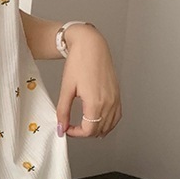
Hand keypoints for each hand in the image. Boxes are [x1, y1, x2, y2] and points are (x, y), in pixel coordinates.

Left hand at [55, 24, 121, 138]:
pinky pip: (116, 116)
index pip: (88, 130)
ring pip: (109, 126)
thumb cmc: (79, 62)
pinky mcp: (117, 94)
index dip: (75, 133)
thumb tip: (61, 127)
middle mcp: (108, 102)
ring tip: (82, 124)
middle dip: (84, 132)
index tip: (66, 128)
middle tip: (71, 125)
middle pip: (99, 130)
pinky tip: (98, 120)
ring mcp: (115, 99)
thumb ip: (63, 111)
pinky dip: (108, 122)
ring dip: (96, 129)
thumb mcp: (66, 89)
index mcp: (95, 102)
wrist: (91, 45)